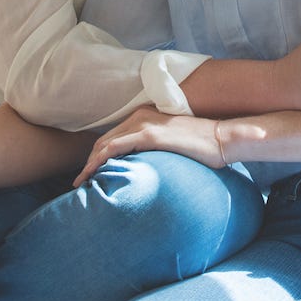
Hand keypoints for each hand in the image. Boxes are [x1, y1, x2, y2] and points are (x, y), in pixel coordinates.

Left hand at [74, 107, 221, 185]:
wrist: (221, 138)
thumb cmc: (202, 145)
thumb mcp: (173, 143)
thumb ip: (157, 149)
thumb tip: (147, 166)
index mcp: (145, 116)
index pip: (113, 137)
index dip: (98, 155)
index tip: (90, 173)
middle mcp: (140, 117)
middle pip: (104, 140)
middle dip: (88, 161)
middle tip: (79, 182)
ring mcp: (144, 125)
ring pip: (105, 144)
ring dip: (89, 164)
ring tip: (80, 183)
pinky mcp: (149, 135)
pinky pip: (115, 148)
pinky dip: (99, 161)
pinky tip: (92, 175)